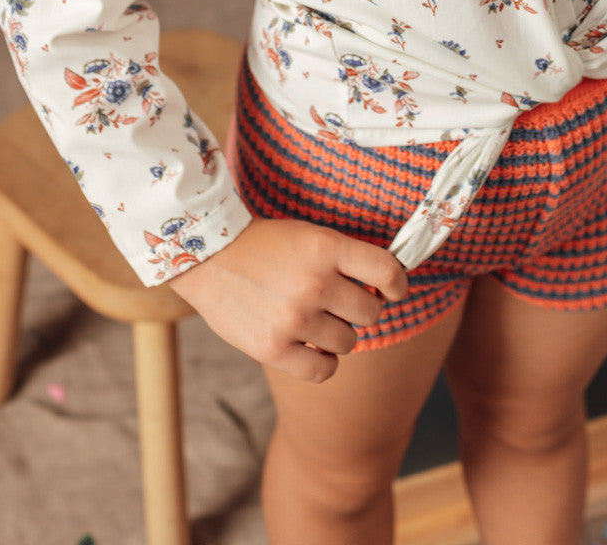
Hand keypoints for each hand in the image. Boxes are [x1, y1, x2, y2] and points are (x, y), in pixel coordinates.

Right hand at [168, 216, 407, 381]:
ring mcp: (294, 319)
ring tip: (317, 320)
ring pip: (349, 342)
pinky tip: (312, 347)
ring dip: (338, 334)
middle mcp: (314, 283)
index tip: (391, 290)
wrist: (209, 256)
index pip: (387, 272)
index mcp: (326, 247)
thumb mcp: (309, 235)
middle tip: (341, 303)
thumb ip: (344, 259)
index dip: (397, 285)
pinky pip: (323, 370)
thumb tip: (386, 285)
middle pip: (370, 313)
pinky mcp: (273, 349)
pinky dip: (324, 362)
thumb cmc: (264, 244)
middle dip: (360, 309)